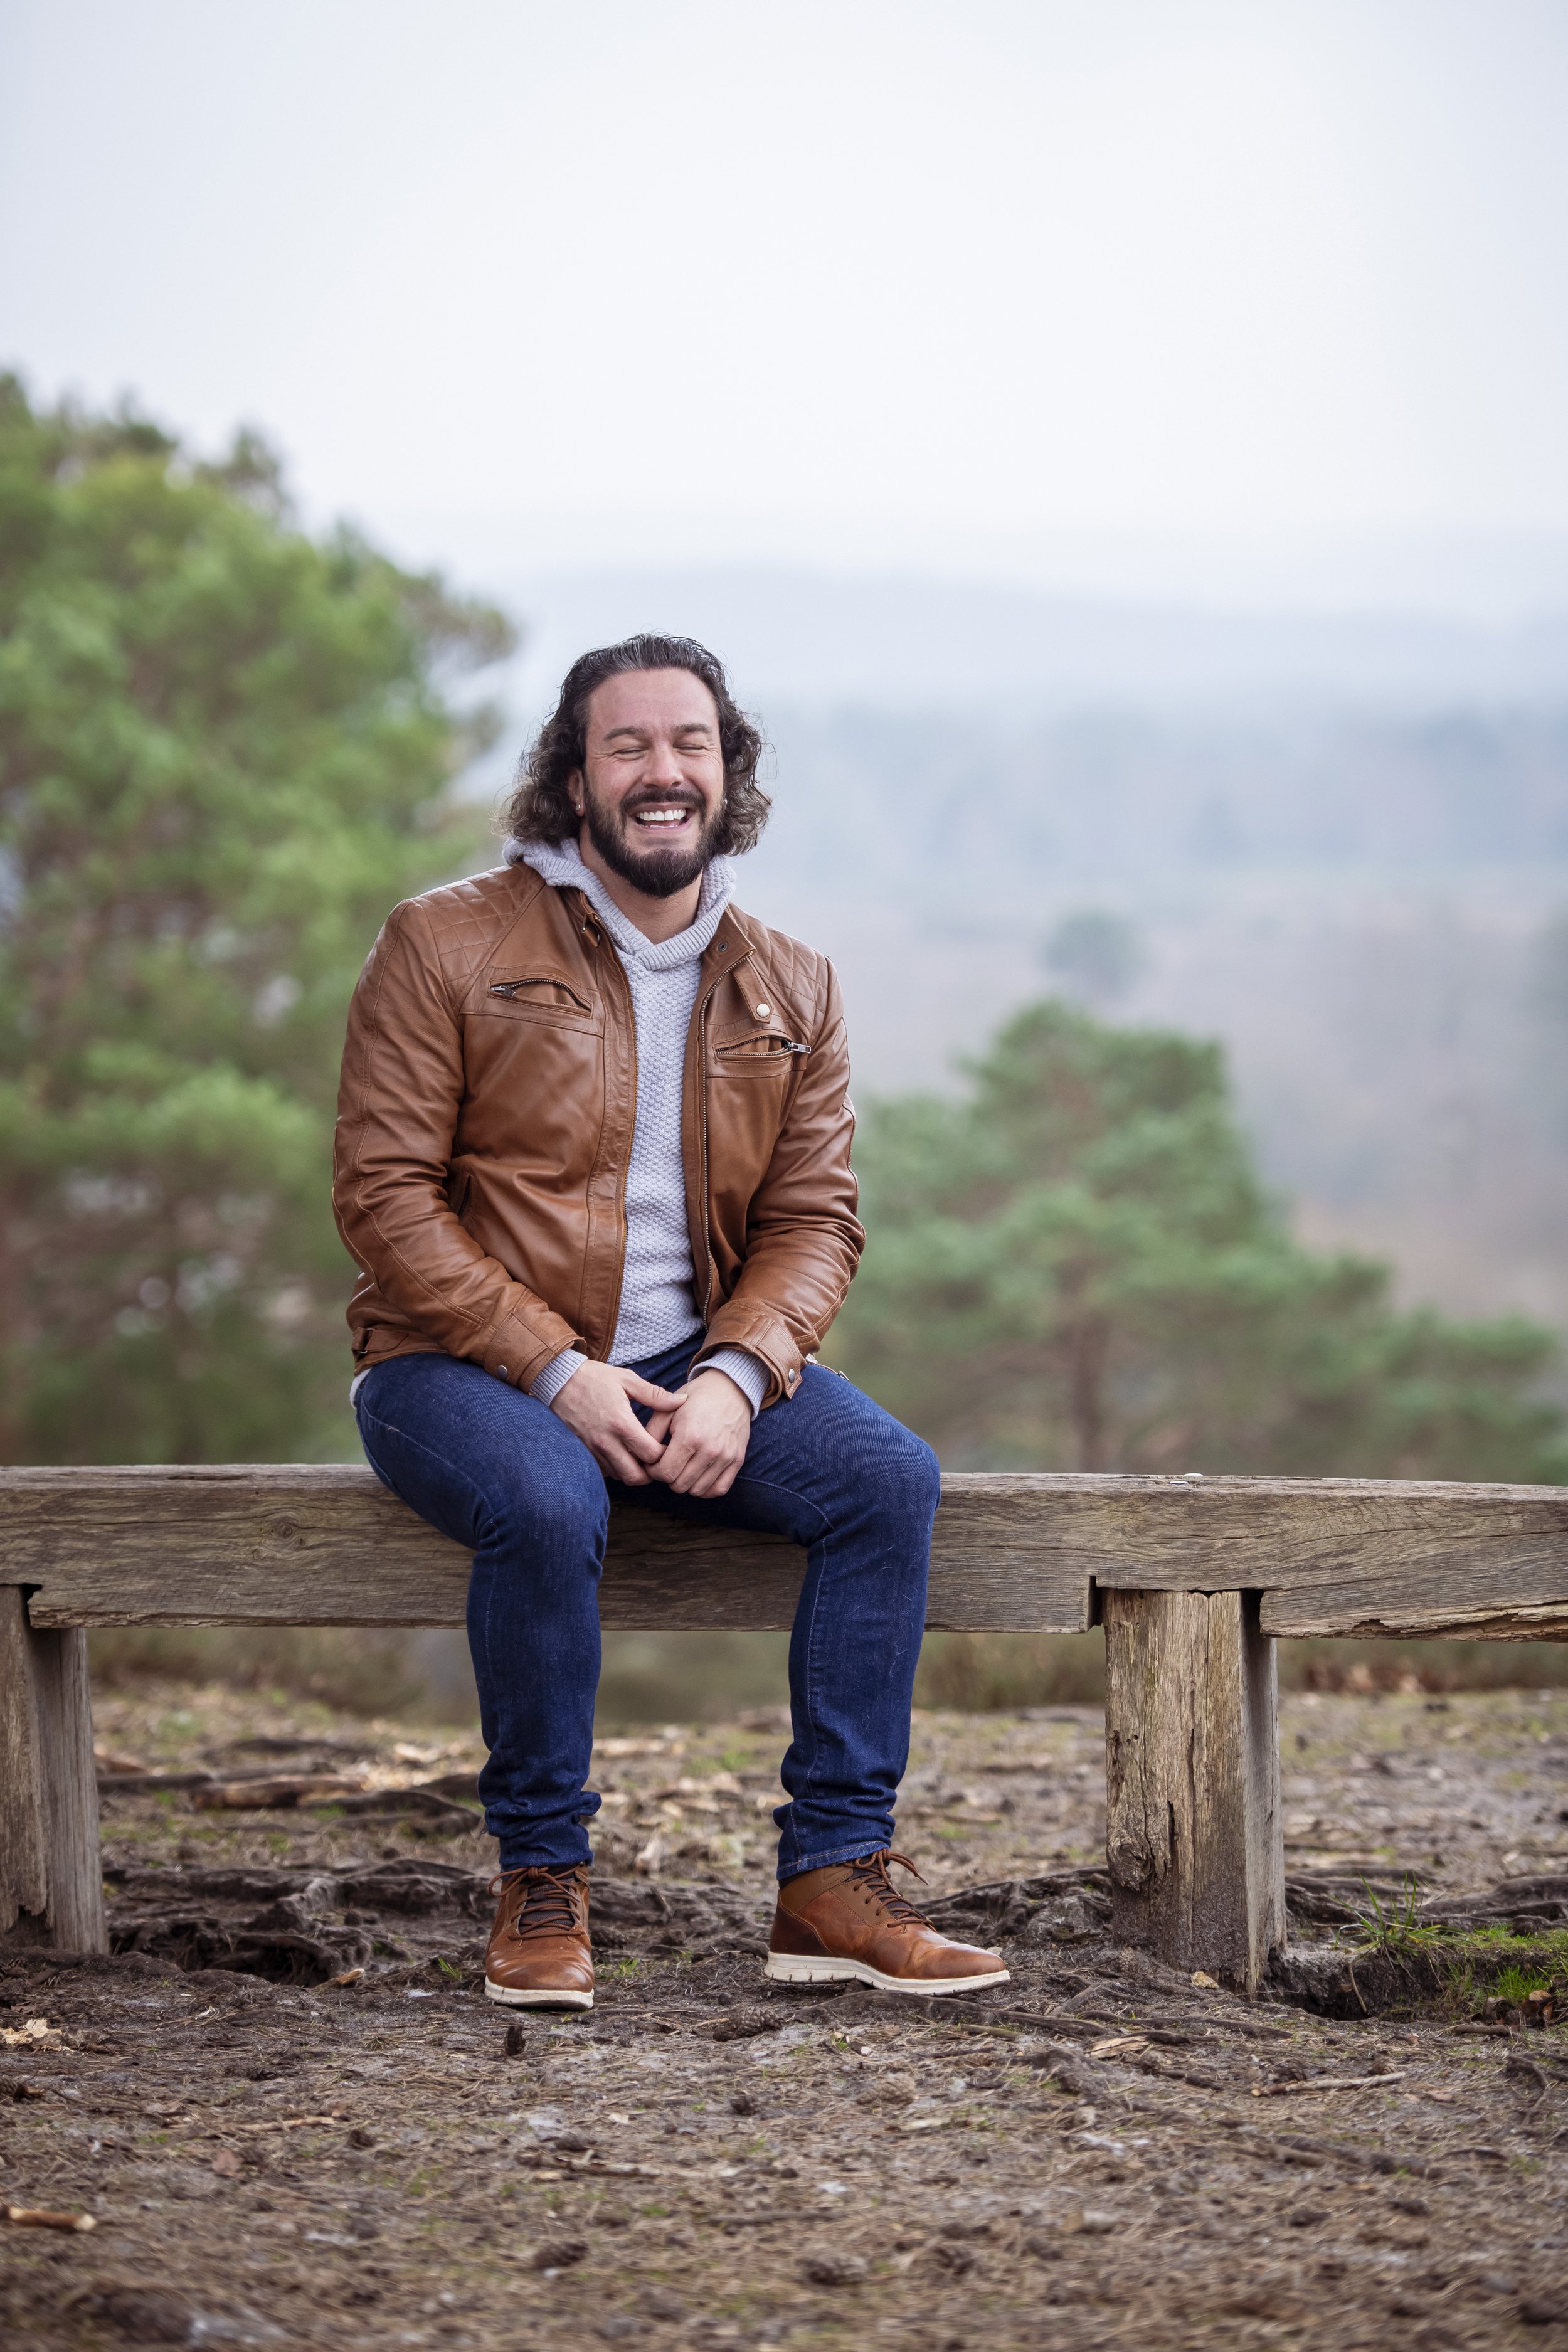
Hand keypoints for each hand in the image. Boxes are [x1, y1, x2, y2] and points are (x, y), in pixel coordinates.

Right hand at [548, 1360, 683, 1484]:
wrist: (558, 1380)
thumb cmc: (594, 1378)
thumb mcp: (627, 1379)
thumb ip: (656, 1395)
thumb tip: (681, 1401)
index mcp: (622, 1424)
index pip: (651, 1455)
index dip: (664, 1454)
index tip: (666, 1446)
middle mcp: (606, 1442)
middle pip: (635, 1476)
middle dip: (650, 1472)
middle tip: (656, 1459)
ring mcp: (592, 1450)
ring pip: (619, 1477)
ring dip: (633, 1471)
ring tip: (640, 1456)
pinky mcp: (582, 1452)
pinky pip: (604, 1471)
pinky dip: (616, 1468)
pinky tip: (622, 1454)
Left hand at [646, 1367, 752, 1497]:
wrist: (729, 1388)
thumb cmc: (695, 1398)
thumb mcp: (668, 1409)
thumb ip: (651, 1433)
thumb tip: (641, 1456)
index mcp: (689, 1436)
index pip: (665, 1473)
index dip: (653, 1471)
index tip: (654, 1461)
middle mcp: (710, 1449)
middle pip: (679, 1485)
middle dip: (668, 1477)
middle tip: (667, 1463)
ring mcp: (726, 1456)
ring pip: (697, 1490)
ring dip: (686, 1483)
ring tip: (682, 1467)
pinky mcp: (737, 1460)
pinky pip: (719, 1489)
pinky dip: (706, 1489)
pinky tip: (697, 1476)